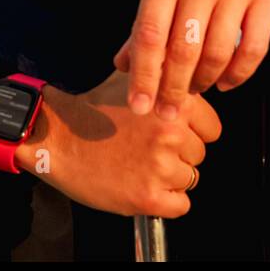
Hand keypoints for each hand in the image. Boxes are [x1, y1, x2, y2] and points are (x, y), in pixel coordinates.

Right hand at [15, 71, 220, 218]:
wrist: (57, 138)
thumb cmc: (92, 110)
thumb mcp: (132, 78)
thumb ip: (164, 72)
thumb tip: (184, 64)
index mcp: (174, 104)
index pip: (212, 128)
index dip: (192, 131)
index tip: (173, 132)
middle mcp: (172, 134)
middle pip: (200, 154)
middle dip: (179, 154)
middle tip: (147, 148)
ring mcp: (161, 167)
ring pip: (190, 179)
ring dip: (169, 176)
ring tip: (140, 164)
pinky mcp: (148, 197)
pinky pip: (180, 206)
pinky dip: (165, 200)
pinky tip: (142, 184)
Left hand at [111, 0, 269, 119]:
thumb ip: (145, 17)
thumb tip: (123, 64)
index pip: (149, 33)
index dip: (143, 75)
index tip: (139, 106)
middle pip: (183, 49)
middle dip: (173, 90)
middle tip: (167, 113)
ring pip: (217, 53)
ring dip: (204, 82)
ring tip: (196, 90)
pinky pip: (254, 48)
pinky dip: (238, 74)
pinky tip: (226, 81)